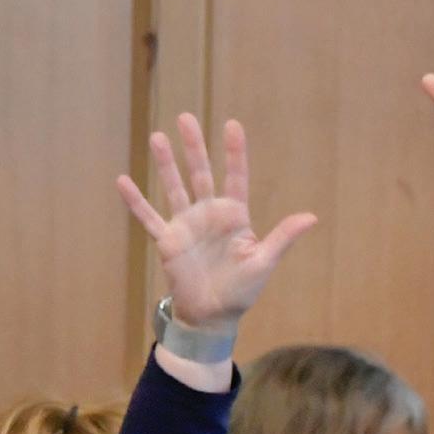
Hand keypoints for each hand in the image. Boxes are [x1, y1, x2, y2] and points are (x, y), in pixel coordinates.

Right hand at [115, 115, 316, 327]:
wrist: (213, 315)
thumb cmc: (242, 289)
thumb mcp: (264, 261)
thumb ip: (282, 237)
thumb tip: (311, 217)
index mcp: (235, 216)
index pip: (235, 178)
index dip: (234, 153)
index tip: (233, 125)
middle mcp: (209, 215)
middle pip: (201, 174)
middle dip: (194, 147)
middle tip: (186, 117)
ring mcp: (186, 225)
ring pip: (174, 188)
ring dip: (165, 164)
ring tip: (156, 137)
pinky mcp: (167, 240)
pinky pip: (149, 218)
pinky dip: (136, 202)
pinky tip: (122, 181)